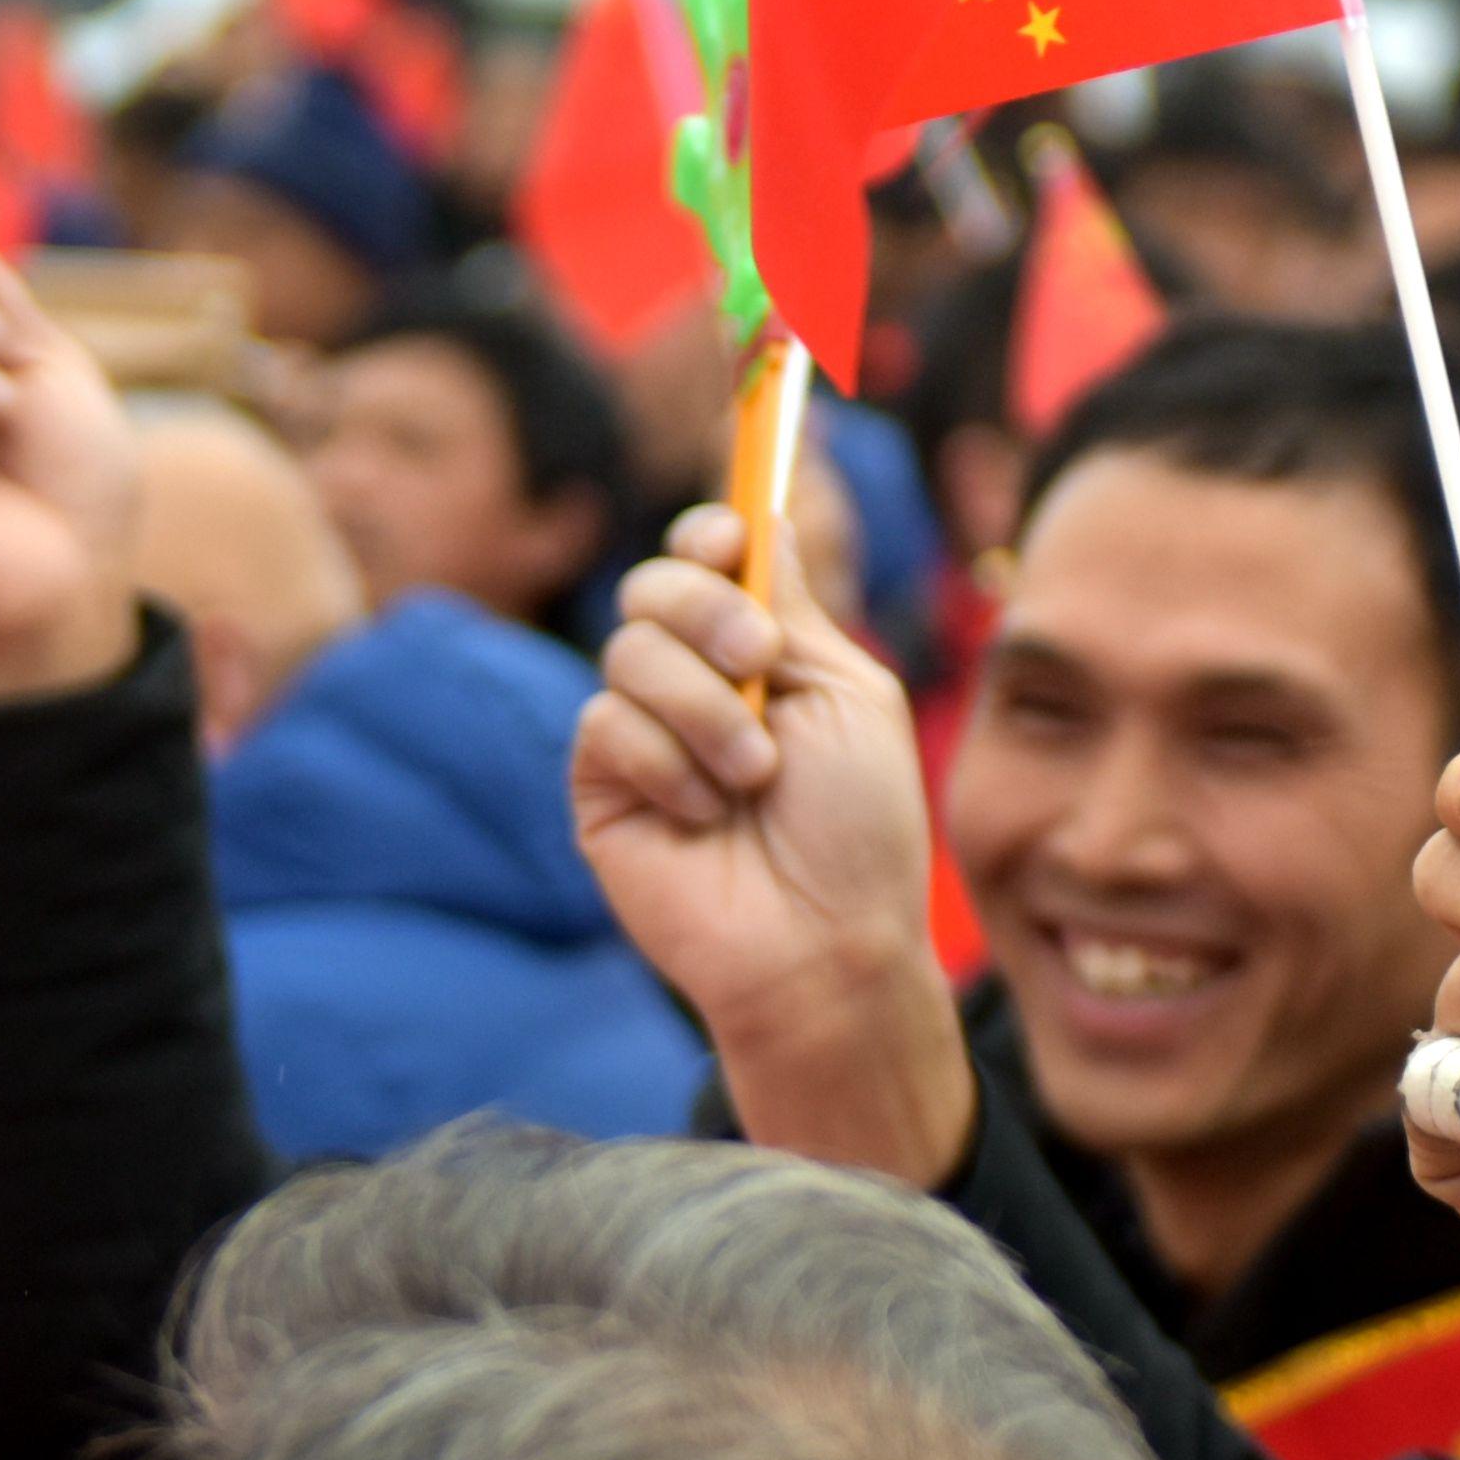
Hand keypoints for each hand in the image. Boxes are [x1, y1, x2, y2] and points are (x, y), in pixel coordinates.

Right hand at [572, 511, 972, 1187]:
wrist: (823, 942)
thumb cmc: (858, 830)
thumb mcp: (849, 695)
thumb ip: (794, 608)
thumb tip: (756, 517)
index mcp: (760, 651)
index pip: (708, 557)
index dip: (711, 537)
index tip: (732, 545)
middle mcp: (696, 682)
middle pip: (655, 582)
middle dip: (709, 611)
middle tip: (760, 666)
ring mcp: (643, 734)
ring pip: (630, 649)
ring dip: (706, 708)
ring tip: (753, 777)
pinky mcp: (601, 787)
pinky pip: (605, 724)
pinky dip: (667, 763)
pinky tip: (702, 815)